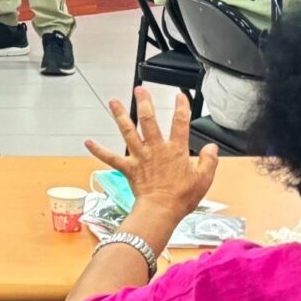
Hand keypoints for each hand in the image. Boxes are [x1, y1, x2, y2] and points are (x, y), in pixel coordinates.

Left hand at [86, 88, 218, 220]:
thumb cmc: (181, 198)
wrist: (161, 210)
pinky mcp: (128, 168)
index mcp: (175, 151)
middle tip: (140, 90)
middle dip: (144, 103)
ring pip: (128, 132)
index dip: (181, 108)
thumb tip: (212, 148)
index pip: (180, 123)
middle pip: (149, 121)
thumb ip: (209, 161)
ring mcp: (140, 157)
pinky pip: (111, 158)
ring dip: (120, 116)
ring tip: (113, 102)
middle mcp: (156, 149)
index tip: (179, 96)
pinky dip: (99, 150)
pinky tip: (88, 142)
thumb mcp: (204, 179)